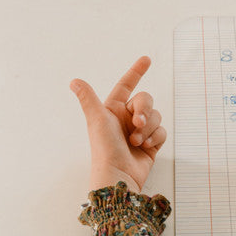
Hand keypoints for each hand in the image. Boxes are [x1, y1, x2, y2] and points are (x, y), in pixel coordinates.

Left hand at [70, 56, 166, 191]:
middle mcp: (127, 118)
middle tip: (138, 123)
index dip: (136, 72)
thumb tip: (74, 81)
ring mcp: (140, 131)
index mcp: (113, 109)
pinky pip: (162, 131)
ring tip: (136, 141)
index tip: (146, 59)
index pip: (127, 85)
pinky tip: (145, 147)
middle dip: (145, 110)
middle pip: (146, 100)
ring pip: (156, 116)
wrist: (118, 175)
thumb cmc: (104, 149)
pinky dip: (155, 138)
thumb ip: (88, 98)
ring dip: (148, 129)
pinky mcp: (151, 143)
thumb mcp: (97, 120)